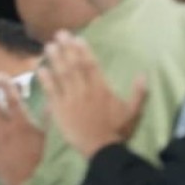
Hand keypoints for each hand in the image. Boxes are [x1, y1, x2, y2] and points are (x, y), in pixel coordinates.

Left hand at [38, 33, 146, 157]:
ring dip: (55, 60)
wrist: (101, 150)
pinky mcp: (60, 111)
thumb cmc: (116, 131)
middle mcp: (85, 91)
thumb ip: (138, 93)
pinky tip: (39, 70)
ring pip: (62, 76)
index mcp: (102, 89)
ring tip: (48, 46)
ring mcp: (71, 100)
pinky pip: (51, 93)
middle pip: (75, 66)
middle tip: (59, 34)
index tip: (77, 38)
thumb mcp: (132, 112)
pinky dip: (45, 81)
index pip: (91, 65)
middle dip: (67, 49)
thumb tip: (144, 75)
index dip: (84, 51)